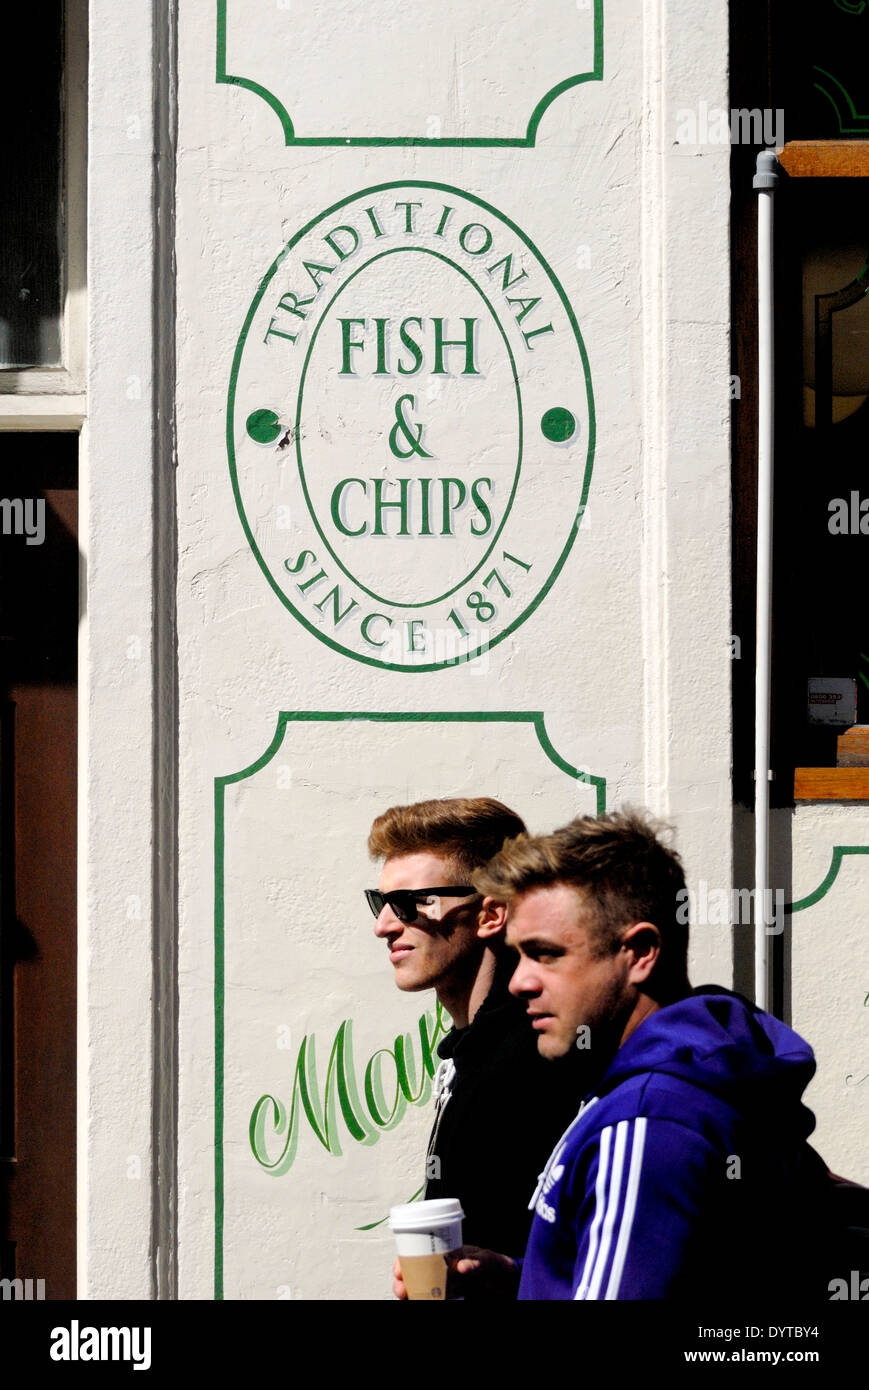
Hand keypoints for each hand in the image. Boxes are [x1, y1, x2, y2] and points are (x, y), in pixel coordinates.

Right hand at [392, 1247, 517, 1299]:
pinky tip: (420, 1301)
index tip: (398, 1269)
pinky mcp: (449, 1297)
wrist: (506, 1282)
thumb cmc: (496, 1266)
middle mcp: (441, 1268)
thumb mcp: (489, 1260)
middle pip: (413, 1275)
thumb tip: (462, 1266)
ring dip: (410, 1293)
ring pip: (419, 1289)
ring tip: (407, 1297)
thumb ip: (479, 1262)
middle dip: (402, 1281)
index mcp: (446, 1253)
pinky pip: (432, 1298)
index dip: (403, 1261)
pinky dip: (423, 1299)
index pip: (418, 1254)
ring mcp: (444, 1285)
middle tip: (401, 1288)